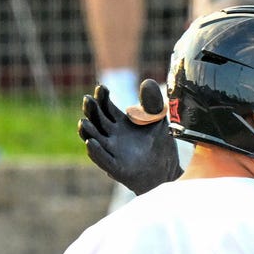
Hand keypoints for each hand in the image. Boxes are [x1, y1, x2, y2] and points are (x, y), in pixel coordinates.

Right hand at [79, 80, 180, 195]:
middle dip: (91, 110)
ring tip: (84, 122)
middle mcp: (112, 136)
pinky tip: (91, 143)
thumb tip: (148, 82)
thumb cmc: (160, 145)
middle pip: (97, 121)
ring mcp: (113, 152)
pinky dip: (97, 153)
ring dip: (88, 132)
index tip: (102, 88)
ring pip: (95, 140)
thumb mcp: (158, 120)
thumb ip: (152, 103)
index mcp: (119, 123)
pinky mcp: (117, 169)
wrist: (168, 171)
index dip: (102, 98)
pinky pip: (104, 160)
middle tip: (88, 99)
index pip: (106, 107)